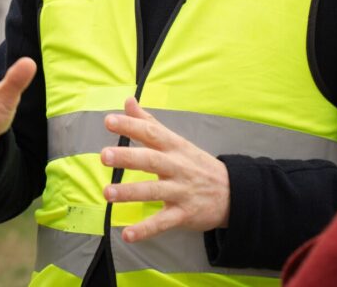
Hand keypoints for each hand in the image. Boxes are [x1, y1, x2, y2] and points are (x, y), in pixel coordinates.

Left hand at [100, 97, 230, 242]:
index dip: (130, 125)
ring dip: (130, 192)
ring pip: (154, 191)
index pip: (151, 133)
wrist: (232, 193)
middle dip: (128, 157)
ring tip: (107, 192)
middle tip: (104, 156)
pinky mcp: (184, 214)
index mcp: (174, 147)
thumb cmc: (196, 164)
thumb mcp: (176, 141)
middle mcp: (177, 167)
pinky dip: (145, 229)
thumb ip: (149, 122)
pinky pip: (162, 222)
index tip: (109, 120)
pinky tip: (127, 234)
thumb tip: (128, 101)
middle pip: (151, 160)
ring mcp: (181, 191)